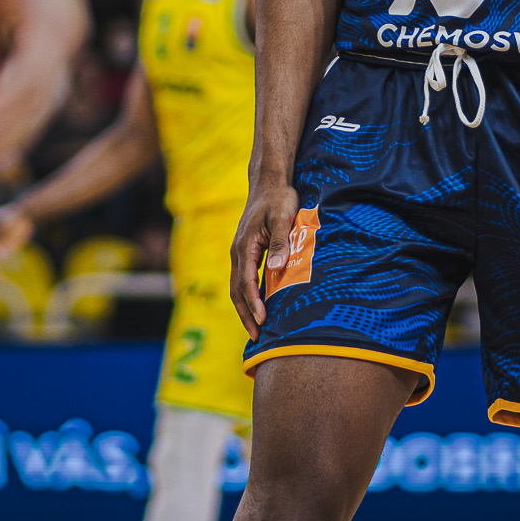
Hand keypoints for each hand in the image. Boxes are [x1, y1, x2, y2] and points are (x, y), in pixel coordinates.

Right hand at [0, 0, 88, 177]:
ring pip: (37, 95)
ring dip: (1, 127)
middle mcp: (69, 38)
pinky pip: (30, 68)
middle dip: (8, 142)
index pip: (40, 100)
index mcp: (58, 39)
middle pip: (43, 107)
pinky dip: (5, 96)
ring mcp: (63, 27)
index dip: (12, 132)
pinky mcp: (49, 13)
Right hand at [229, 182, 299, 339]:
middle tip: (256, 337)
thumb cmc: (278, 198)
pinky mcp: (246, 252)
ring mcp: (239, 253)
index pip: (246, 281)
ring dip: (244, 309)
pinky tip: (258, 307)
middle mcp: (237, 252)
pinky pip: (243, 280)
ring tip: (256, 330)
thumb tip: (277, 268)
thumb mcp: (283, 217)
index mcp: (244, 245)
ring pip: (237, 287)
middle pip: (236, 290)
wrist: (268, 183)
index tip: (262, 320)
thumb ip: (281, 242)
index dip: (253, 302)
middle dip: (245, 314)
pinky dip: (247, 297)